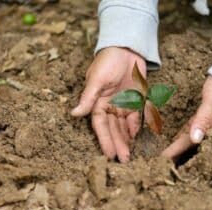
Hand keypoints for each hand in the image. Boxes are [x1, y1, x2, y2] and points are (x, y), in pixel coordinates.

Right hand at [71, 47, 145, 161]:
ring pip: (124, 126)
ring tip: (130, 155)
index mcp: (98, 102)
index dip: (105, 140)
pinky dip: (136, 127)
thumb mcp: (97, 79)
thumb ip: (88, 98)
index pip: (100, 126)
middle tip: (123, 161)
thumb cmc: (108, 61)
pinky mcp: (136, 100)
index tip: (109, 155)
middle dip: (118, 144)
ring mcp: (123, 104)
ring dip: (127, 140)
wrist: (126, 48)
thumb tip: (74, 114)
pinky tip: (137, 138)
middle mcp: (110, 106)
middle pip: (113, 129)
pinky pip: (136, 117)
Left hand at [162, 76, 211, 158]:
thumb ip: (204, 119)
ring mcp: (208, 122)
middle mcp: (210, 128)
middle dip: (174, 151)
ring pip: (188, 136)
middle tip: (158, 160)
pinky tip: (174, 135)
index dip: (174, 151)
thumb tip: (195, 138)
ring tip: (163, 151)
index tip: (161, 159)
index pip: (189, 142)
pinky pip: (190, 127)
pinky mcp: (206, 115)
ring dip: (176, 143)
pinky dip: (181, 132)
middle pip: (188, 142)